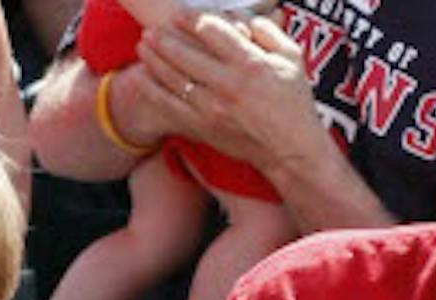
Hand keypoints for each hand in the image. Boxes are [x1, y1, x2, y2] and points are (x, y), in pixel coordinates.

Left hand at [135, 14, 332, 172]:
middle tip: (151, 29)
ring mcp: (211, 109)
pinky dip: (152, 91)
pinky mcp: (202, 128)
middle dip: (164, 39)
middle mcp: (227, 86)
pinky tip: (141, 78)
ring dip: (153, 60)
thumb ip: (266, 31)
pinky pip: (169, 107)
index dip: (191, 19)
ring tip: (143, 46)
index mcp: (250, 64)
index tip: (178, 14)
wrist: (289, 149)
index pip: (211, 33)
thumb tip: (239, 16)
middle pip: (185, 55)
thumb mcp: (291, 57)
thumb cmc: (293, 101)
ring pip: (173, 80)